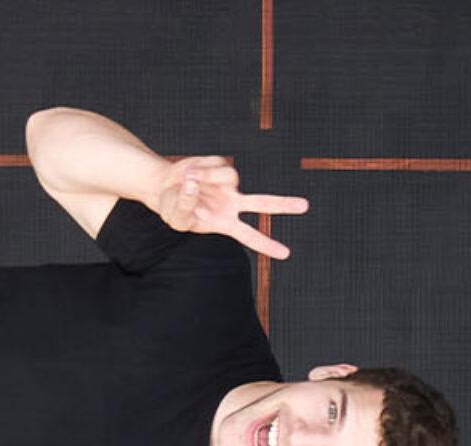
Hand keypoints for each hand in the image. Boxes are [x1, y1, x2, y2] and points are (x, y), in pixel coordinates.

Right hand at [154, 156, 309, 259]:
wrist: (165, 188)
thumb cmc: (173, 209)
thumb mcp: (175, 218)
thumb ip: (184, 206)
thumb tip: (193, 185)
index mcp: (225, 223)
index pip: (249, 236)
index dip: (266, 245)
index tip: (286, 254)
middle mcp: (232, 203)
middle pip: (263, 203)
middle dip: (283, 205)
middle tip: (305, 207)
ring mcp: (227, 185)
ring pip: (230, 176)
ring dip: (207, 177)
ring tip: (188, 180)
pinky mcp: (219, 166)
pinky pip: (216, 166)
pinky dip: (202, 170)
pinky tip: (189, 174)